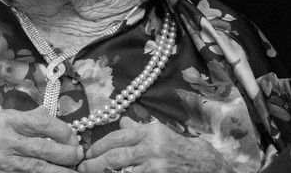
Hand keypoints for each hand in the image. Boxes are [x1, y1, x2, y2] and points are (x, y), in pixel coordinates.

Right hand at [0, 106, 82, 172]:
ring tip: (73, 171)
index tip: (72, 136)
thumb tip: (49, 115)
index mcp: (6, 121)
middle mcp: (5, 142)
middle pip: (45, 149)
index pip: (43, 123)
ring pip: (40, 170)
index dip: (63, 131)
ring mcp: (2, 164)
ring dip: (60, 172)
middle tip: (78, 155)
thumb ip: (24, 119)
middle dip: (68, 154)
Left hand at [78, 117, 234, 172]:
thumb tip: (121, 122)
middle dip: (94, 163)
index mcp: (150, 132)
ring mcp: (155, 167)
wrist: (208, 166)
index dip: (98, 146)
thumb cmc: (181, 148)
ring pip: (121, 172)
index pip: (117, 137)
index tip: (87, 152)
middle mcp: (151, 148)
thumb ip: (138, 128)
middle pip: (115, 157)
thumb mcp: (160, 132)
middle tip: (82, 167)